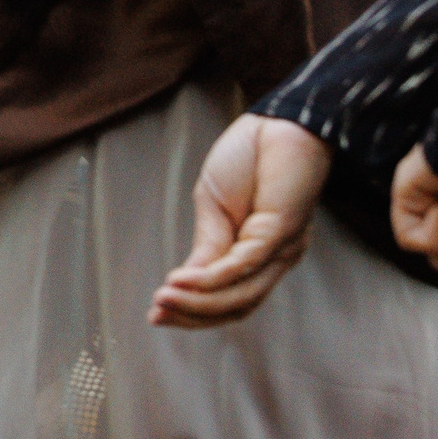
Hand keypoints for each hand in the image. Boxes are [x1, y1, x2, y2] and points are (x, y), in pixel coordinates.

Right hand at [150, 114, 330, 328]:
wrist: (279, 122)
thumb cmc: (251, 158)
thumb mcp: (214, 206)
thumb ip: (207, 245)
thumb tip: (184, 283)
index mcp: (260, 253)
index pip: (231, 299)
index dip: (194, 312)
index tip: (157, 315)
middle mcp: (276, 258)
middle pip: (237, 306)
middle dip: (193, 315)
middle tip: (156, 315)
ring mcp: (281, 248)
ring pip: (240, 295)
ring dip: (197, 303)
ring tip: (162, 300)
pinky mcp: (280, 232)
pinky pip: (241, 266)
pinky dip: (208, 279)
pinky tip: (179, 280)